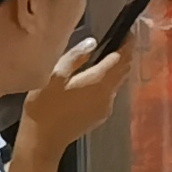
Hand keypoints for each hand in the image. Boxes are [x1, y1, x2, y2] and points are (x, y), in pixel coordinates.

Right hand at [25, 34, 128, 152]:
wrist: (42, 141)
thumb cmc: (44, 106)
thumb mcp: (54, 75)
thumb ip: (75, 57)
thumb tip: (93, 41)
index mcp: (99, 81)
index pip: (122, 58)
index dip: (127, 43)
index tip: (128, 31)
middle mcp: (109, 94)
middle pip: (123, 70)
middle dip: (124, 54)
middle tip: (120, 39)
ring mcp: (106, 107)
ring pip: (117, 82)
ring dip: (116, 69)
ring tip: (106, 55)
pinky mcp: (100, 116)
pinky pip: (109, 93)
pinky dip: (108, 82)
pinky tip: (95, 79)